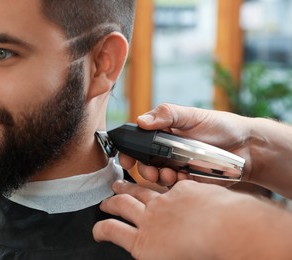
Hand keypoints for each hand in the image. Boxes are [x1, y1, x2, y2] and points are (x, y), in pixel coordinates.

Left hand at [93, 180, 291, 259]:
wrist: (226, 227)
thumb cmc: (233, 218)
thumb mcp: (218, 202)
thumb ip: (206, 201)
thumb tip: (210, 207)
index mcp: (182, 194)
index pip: (163, 188)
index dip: (153, 184)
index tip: (149, 180)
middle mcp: (163, 203)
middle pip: (139, 190)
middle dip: (126, 186)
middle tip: (117, 183)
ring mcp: (151, 219)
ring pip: (124, 205)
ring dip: (111, 203)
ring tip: (104, 203)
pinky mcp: (142, 241)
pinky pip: (115, 231)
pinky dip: (103, 230)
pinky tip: (96, 232)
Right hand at [119, 103, 251, 185]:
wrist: (247, 147)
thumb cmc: (220, 126)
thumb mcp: (192, 115)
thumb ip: (166, 115)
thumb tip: (141, 121)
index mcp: (164, 133)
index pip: (139, 142)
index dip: (128, 151)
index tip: (125, 159)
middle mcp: (167, 151)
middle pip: (144, 163)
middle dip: (143, 168)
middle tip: (150, 169)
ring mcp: (177, 166)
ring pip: (157, 176)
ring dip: (157, 177)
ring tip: (169, 173)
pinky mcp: (188, 180)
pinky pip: (174, 186)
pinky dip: (174, 184)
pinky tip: (183, 177)